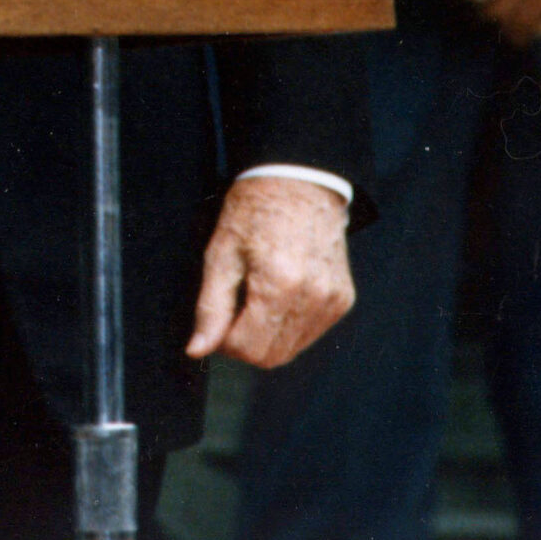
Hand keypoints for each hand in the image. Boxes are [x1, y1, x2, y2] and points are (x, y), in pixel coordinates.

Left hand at [185, 176, 354, 368]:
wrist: (297, 183)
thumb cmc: (254, 211)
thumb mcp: (220, 253)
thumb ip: (210, 307)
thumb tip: (197, 349)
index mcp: (280, 285)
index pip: (249, 349)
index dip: (224, 342)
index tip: (216, 321)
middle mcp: (314, 298)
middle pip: (272, 357)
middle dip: (244, 343)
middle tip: (231, 310)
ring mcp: (333, 301)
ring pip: (291, 350)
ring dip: (266, 336)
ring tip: (255, 296)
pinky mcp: (342, 300)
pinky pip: (309, 334)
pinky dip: (287, 326)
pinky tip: (276, 295)